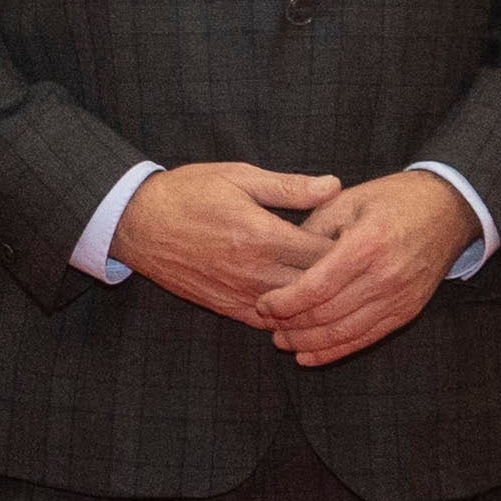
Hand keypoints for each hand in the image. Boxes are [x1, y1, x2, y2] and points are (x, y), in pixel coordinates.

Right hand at [113, 158, 347, 326]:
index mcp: (262, 235)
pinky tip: (302, 307)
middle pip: (315, 286)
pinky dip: (288, 318)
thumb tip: (334, 186)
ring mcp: (239, 294)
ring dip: (316, 303)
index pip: (323, 253)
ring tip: (336, 290)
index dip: (349, 249)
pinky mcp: (225, 307)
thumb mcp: (239, 176)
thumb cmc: (189, 192)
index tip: (361, 241)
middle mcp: (253, 271)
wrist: (139, 223)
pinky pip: (267, 324)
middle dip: (340, 279)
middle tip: (358, 268)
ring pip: (294, 312)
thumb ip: (289, 187)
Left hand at [259, 173, 468, 369]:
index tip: (263, 304)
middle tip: (266, 324)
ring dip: (308, 342)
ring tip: (282, 341)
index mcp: (367, 243)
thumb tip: (280, 260)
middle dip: (291, 323)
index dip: (285, 301)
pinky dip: (335, 351)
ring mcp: (399, 297)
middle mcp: (385, 275)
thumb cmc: (391, 200)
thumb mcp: (347, 200)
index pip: (317, 286)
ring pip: (344, 332)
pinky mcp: (407, 311)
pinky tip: (309, 355)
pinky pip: (366, 339)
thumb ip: (312, 230)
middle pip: (327, 313)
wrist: (448, 209)